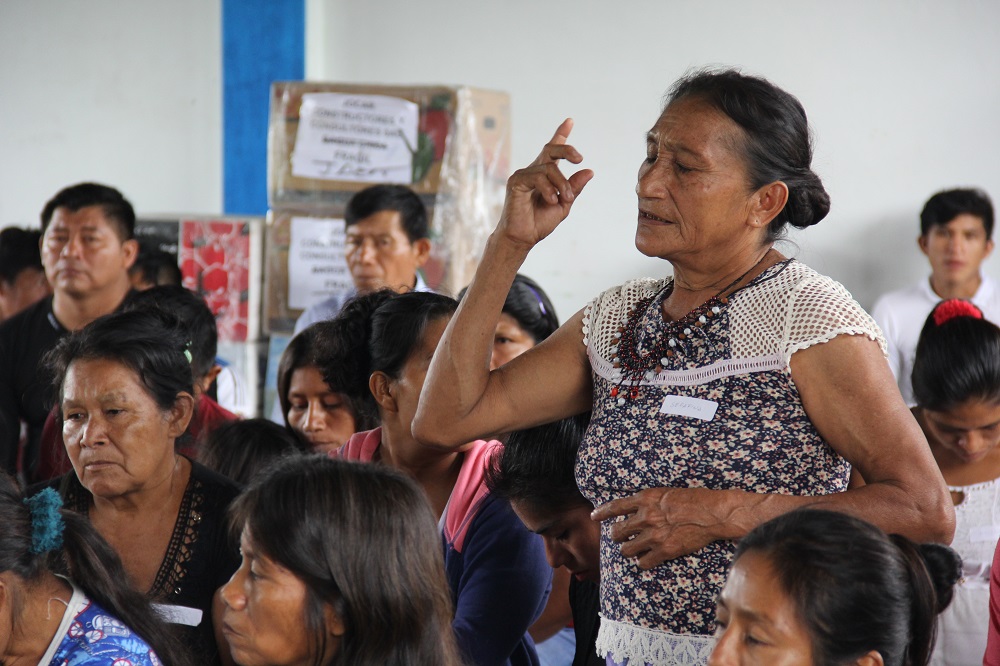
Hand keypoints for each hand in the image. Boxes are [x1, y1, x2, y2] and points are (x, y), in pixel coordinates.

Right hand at [498, 118, 593, 249]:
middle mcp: (533, 171)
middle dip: (566, 150)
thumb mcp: (564, 204)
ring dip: (561, 184)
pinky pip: (538, 178)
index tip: (570, 121)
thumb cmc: (539, 223)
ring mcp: (523, 175)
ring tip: (564, 199)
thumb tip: (589, 171)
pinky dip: (548, 189)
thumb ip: (574, 188)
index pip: (553, 151)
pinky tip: (551, 200)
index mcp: (544, 175)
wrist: (523, 238)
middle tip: (579, 159)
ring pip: (548, 168)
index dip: (561, 135)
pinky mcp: (516, 182)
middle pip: (550, 149)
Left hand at [591, 487, 734, 567]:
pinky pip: (643, 562)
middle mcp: (646, 517)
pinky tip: (646, 559)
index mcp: (646, 499)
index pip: (615, 506)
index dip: (602, 513)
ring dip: (628, 550)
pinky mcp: (665, 550)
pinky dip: (643, 562)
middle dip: (617, 536)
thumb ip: (649, 501)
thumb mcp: (666, 492)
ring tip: (633, 549)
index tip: (595, 516)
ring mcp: (654, 535)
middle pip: (618, 532)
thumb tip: (638, 509)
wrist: (713, 513)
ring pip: (627, 550)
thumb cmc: (694, 499)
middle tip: (621, 537)